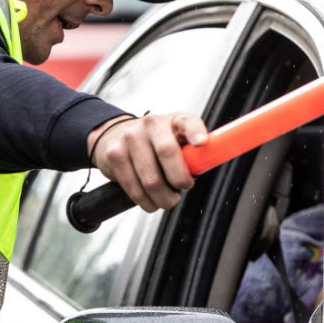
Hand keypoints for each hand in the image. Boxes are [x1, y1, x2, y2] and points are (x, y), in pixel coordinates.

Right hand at [87, 113, 208, 211]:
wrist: (115, 135)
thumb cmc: (155, 142)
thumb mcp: (177, 139)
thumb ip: (193, 152)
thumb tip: (208, 167)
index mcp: (173, 120)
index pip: (187, 122)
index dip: (196, 131)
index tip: (202, 143)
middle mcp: (151, 124)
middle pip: (167, 154)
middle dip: (179, 180)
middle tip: (182, 189)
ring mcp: (130, 138)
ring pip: (150, 180)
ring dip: (163, 198)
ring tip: (167, 199)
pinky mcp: (115, 155)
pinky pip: (134, 188)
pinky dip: (145, 202)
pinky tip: (151, 201)